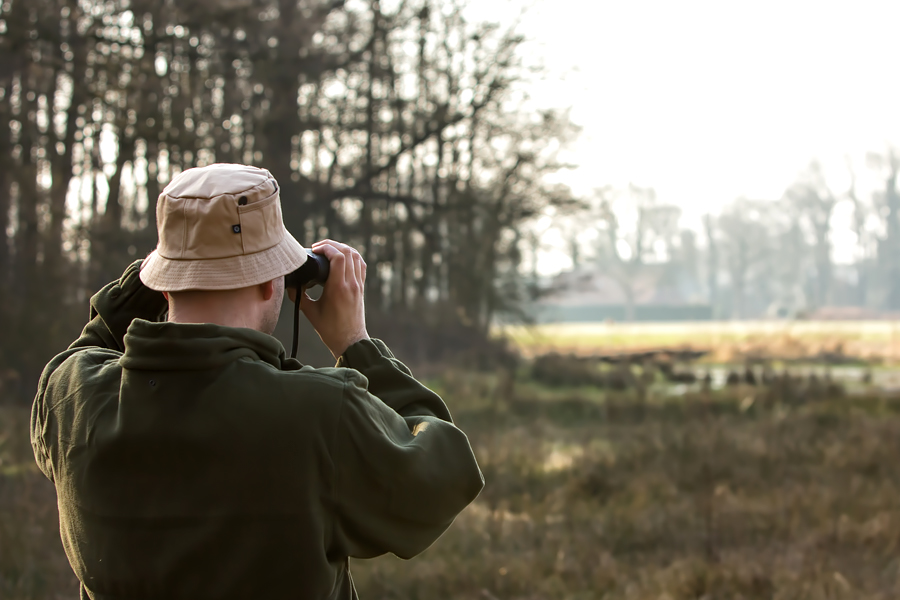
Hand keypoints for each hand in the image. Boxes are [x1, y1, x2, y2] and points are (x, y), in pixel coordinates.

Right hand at [295, 239, 368, 358]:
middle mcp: (351, 284)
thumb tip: (290, 285)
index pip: (338, 257)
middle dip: (332, 244)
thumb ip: (299, 297)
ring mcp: (358, 285)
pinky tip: (342, 258)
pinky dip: (352, 256)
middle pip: (347, 252)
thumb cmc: (330, 329)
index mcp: (338, 288)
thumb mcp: (310, 312)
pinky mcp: (361, 288)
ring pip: (356, 256)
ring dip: (343, 248)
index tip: (314, 249)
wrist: (350, 341)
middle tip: (318, 248)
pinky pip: (360, 265)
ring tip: (329, 250)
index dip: (326, 248)